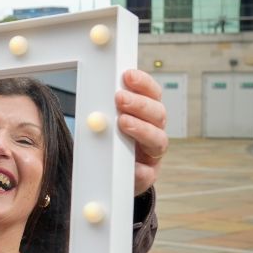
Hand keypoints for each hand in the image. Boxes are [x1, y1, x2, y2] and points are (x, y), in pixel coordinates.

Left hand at [115, 69, 168, 194]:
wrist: (111, 176)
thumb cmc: (109, 144)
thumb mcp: (107, 124)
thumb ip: (104, 112)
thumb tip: (94, 105)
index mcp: (147, 116)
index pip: (152, 95)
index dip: (143, 84)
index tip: (128, 75)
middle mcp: (154, 133)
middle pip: (158, 115)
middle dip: (139, 104)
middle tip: (120, 98)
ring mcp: (152, 156)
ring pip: (158, 141)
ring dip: (142, 130)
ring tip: (123, 122)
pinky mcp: (146, 177)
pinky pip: (147, 174)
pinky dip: (140, 169)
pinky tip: (133, 165)